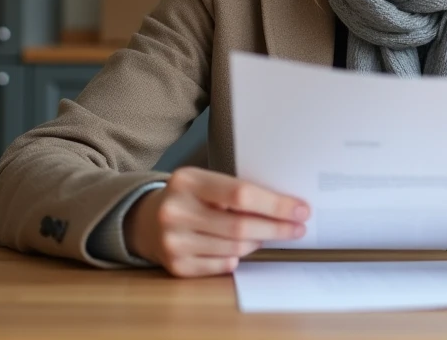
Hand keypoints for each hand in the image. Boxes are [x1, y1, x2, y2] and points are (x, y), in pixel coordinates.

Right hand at [124, 166, 308, 276]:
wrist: (145, 220)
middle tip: (297, 229)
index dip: (275, 204)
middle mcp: (176, 210)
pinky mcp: (176, 266)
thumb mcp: (205, 182)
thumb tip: (285, 207)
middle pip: (240, 225)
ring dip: (258, 243)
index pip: (241, 194)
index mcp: (188, 180)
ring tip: (266, 235)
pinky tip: (240, 249)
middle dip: (276, 228)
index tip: (300, 209)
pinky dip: (237, 257)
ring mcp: (173, 241)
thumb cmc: (189, 198)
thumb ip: (236, 191)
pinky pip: (222, 265)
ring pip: (234, 248)